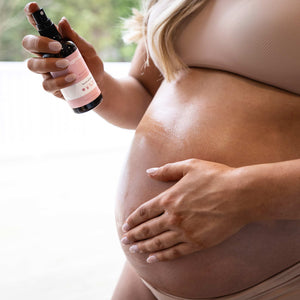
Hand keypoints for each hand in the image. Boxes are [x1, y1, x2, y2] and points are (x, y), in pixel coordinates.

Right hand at [22, 2, 103, 98]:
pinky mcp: (51, 86)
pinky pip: (47, 84)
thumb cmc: (91, 64)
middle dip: (39, 43)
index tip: (33, 8)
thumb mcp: (88, 50)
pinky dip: (59, 81)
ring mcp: (46, 71)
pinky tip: (71, 78)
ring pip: (33, 65)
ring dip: (48, 64)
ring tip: (66, 65)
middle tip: (58, 47)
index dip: (32, 16)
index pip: (38, 27)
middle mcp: (44, 55)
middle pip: (28, 44)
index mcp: (52, 41)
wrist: (98, 84)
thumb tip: (63, 21)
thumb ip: (76, 38)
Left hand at [121, 159, 252, 262]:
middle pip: (148, 229)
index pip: (144, 212)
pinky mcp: (197, 243)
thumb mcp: (190, 166)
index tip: (125, 225)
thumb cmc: (216, 177)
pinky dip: (162, 256)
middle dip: (134, 236)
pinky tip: (153, 258)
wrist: (241, 194)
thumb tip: (149, 172)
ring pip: (158, 243)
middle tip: (124, 241)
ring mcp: (185, 231)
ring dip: (144, 247)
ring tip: (134, 251)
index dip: (133, 220)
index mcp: (170, 198)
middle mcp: (173, 216)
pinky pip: (175, 252)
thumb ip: (167, 170)